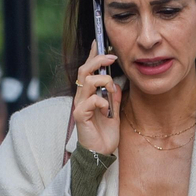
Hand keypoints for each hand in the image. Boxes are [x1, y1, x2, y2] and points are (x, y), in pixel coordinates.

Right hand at [73, 41, 121, 156]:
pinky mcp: (80, 116)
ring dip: (103, 81)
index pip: (88, 70)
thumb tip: (116, 83)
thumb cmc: (105, 133)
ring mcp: (79, 106)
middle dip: (98, 60)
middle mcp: (82, 97)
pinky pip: (90, 101)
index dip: (92, 55)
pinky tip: (107, 110)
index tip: (99, 41)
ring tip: (111, 91)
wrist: (100, 153)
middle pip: (84, 70)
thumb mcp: (114, 111)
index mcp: (89, 94)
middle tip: (112, 58)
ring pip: (87, 81)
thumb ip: (113, 96)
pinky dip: (101, 101)